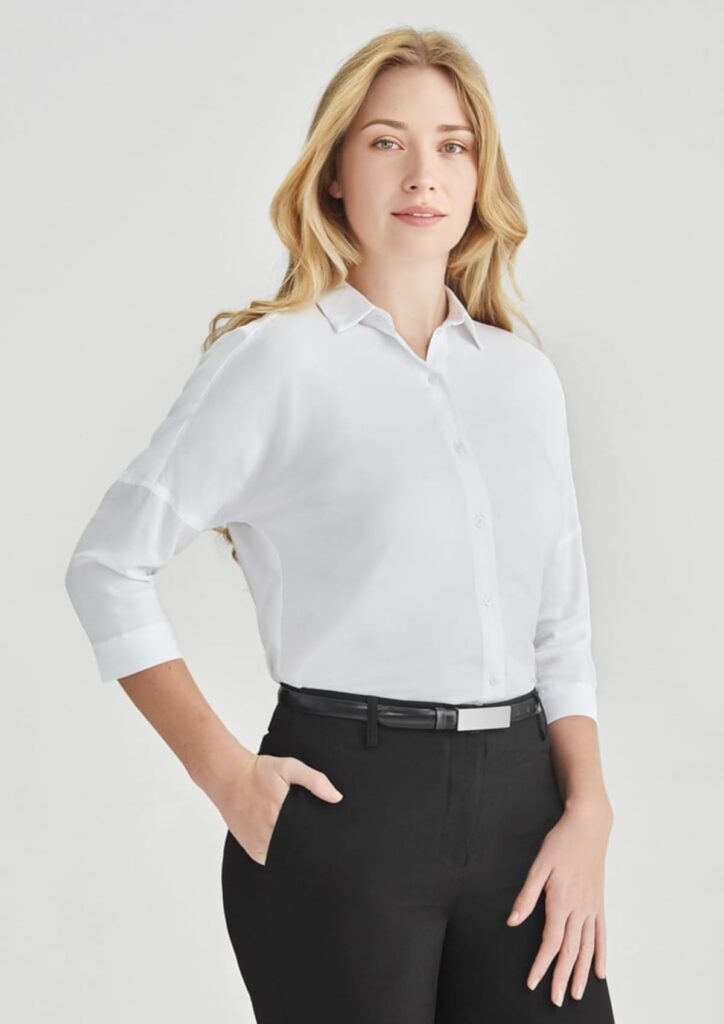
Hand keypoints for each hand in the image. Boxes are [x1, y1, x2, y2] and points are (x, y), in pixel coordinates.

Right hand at [217, 752, 343, 864]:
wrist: (228, 777)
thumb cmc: (259, 771)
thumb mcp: (289, 767)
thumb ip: (314, 781)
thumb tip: (337, 798)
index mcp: (282, 815)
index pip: (309, 839)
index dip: (321, 840)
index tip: (331, 839)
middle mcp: (270, 834)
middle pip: (299, 851)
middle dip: (310, 846)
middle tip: (321, 840)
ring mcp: (260, 844)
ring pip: (285, 858)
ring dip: (295, 853)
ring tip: (304, 842)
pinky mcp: (252, 850)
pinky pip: (272, 860)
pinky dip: (280, 855)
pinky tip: (287, 844)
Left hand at [505, 800, 612, 1005]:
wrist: (588, 827)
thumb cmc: (560, 843)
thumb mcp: (538, 866)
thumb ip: (526, 896)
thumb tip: (513, 921)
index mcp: (561, 901)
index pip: (551, 942)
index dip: (542, 964)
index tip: (533, 982)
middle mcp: (579, 909)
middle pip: (570, 951)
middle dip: (563, 978)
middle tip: (557, 1000)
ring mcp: (591, 908)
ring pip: (587, 948)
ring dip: (582, 973)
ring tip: (577, 993)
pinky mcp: (599, 903)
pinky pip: (601, 935)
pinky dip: (601, 955)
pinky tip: (600, 972)